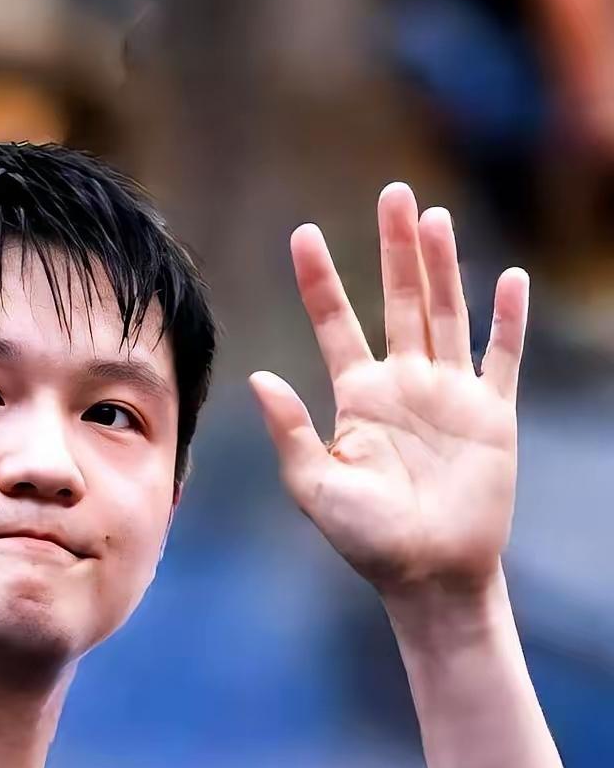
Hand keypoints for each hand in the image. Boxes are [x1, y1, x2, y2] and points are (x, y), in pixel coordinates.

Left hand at [249, 184, 528, 598]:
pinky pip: (501, 357)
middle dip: (394, 248)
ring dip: (442, 266)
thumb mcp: (316, 487)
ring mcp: (450, 395)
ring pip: (446, 313)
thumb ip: (291, 432)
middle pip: (399, 299)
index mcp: (358, 397)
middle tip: (391, 192)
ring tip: (433, 217)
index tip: (304, 235)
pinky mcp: (491, 414)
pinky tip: (507, 279)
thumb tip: (260, 379)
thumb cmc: (367, 540)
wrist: (429, 575)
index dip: (320, 280)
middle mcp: (404, 384)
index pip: (335, 323)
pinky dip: (507, 320)